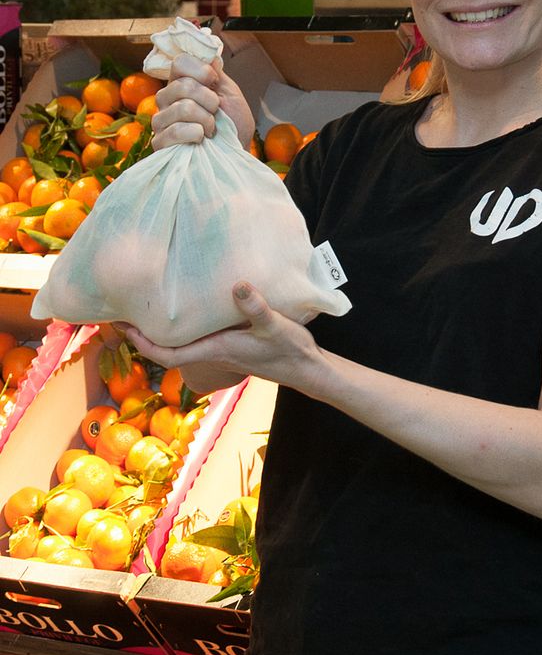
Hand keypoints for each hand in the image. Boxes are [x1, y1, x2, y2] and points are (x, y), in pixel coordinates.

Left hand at [122, 282, 322, 393]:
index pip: (167, 353)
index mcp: (215, 348)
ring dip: (165, 328)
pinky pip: (200, 335)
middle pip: (168, 347)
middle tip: (126, 310)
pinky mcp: (233, 343)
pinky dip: (188, 323)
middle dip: (145, 333)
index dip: (142, 342)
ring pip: (184, 341)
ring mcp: (223, 348)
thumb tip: (237, 285)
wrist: (306, 368)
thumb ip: (255, 307)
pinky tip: (191, 306)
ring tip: (150, 305)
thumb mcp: (273, 326)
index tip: (123, 327)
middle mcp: (213, 350)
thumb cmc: (289, 350)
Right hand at [151, 53, 254, 150]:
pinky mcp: (160, 143)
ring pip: (183, 108)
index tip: (214, 81)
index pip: (179, 62)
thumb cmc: (233, 127)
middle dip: (209, 100)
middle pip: (183, 85)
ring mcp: (161, 121)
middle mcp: (167, 99)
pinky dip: (196, 134)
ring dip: (206, 120)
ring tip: (211, 130)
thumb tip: (210, 54)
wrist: (235, 155)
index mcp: (181, 84)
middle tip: (216, 112)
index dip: (200, 70)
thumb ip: (217, 75)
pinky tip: (201, 140)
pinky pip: (175, 130)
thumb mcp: (230, 96)